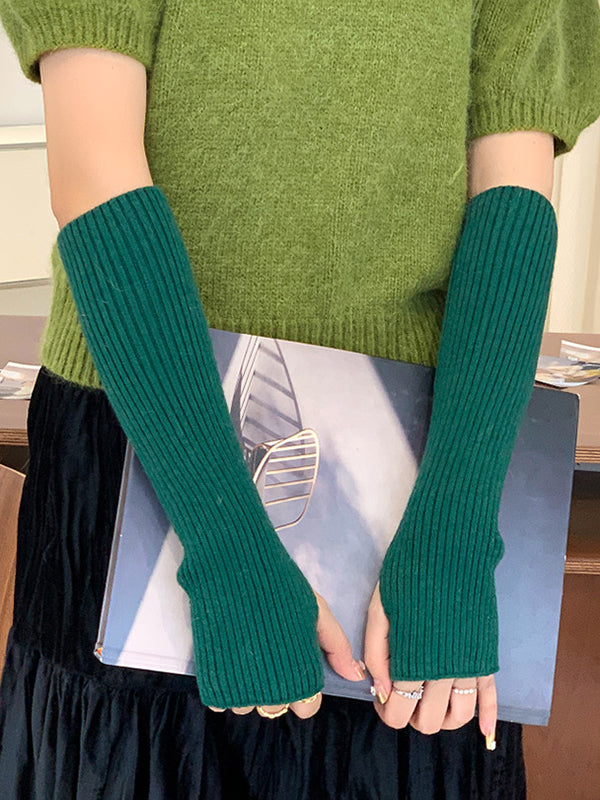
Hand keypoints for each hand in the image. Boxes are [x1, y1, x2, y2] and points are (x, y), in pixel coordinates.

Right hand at [208, 591, 366, 718]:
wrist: (232, 572)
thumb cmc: (279, 588)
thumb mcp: (316, 612)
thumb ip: (336, 646)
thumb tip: (355, 675)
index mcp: (298, 676)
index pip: (307, 707)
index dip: (303, 691)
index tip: (294, 667)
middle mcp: (269, 690)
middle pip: (276, 708)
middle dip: (274, 688)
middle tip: (269, 654)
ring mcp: (239, 689)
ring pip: (246, 706)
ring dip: (247, 688)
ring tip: (246, 653)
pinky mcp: (213, 683)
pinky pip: (220, 701)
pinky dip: (224, 685)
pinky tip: (229, 657)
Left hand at [364, 582, 496, 743]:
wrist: (448, 551)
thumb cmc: (407, 576)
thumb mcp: (379, 611)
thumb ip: (377, 654)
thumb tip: (382, 691)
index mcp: (412, 661)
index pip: (399, 712)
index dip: (387, 712)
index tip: (383, 698)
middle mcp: (443, 671)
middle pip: (429, 720)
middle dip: (413, 716)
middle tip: (404, 696)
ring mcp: (469, 665)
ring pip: (459, 716)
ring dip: (443, 718)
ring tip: (430, 702)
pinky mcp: (486, 655)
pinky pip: (491, 696)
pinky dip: (489, 718)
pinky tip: (484, 732)